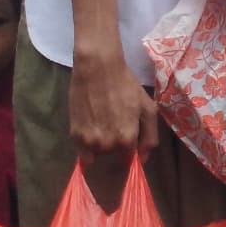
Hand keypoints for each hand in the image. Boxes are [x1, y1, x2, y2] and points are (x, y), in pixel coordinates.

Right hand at [69, 40, 150, 155]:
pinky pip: (83, 154)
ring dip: (101, 143)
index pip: (130, 156)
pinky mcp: (75, 135)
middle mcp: (108, 145)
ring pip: (98, 152)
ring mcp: (90, 141)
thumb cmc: (125, 85)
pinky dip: (87, 146)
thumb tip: (142, 158)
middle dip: (116, 142)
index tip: (127, 131)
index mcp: (128, 139)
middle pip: (114, 154)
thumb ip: (150, 136)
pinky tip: (91, 127)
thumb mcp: (147, 108)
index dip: (130, 144)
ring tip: (102, 120)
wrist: (97, 68)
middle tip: (114, 120)